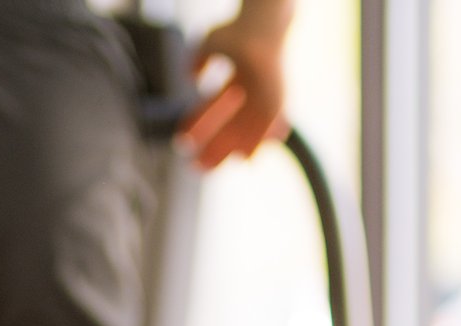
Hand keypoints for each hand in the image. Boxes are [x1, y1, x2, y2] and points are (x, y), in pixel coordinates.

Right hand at [179, 2, 294, 171]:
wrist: (265, 24)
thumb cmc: (239, 30)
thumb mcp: (212, 42)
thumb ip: (198, 59)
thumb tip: (191, 77)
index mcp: (235, 84)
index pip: (212, 110)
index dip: (197, 126)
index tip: (182, 140)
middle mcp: (250, 95)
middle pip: (228, 129)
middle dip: (212, 148)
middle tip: (196, 166)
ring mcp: (264, 99)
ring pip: (245, 133)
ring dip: (229, 152)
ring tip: (213, 166)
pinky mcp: (278, 100)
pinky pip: (266, 130)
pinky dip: (257, 143)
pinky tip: (245, 159)